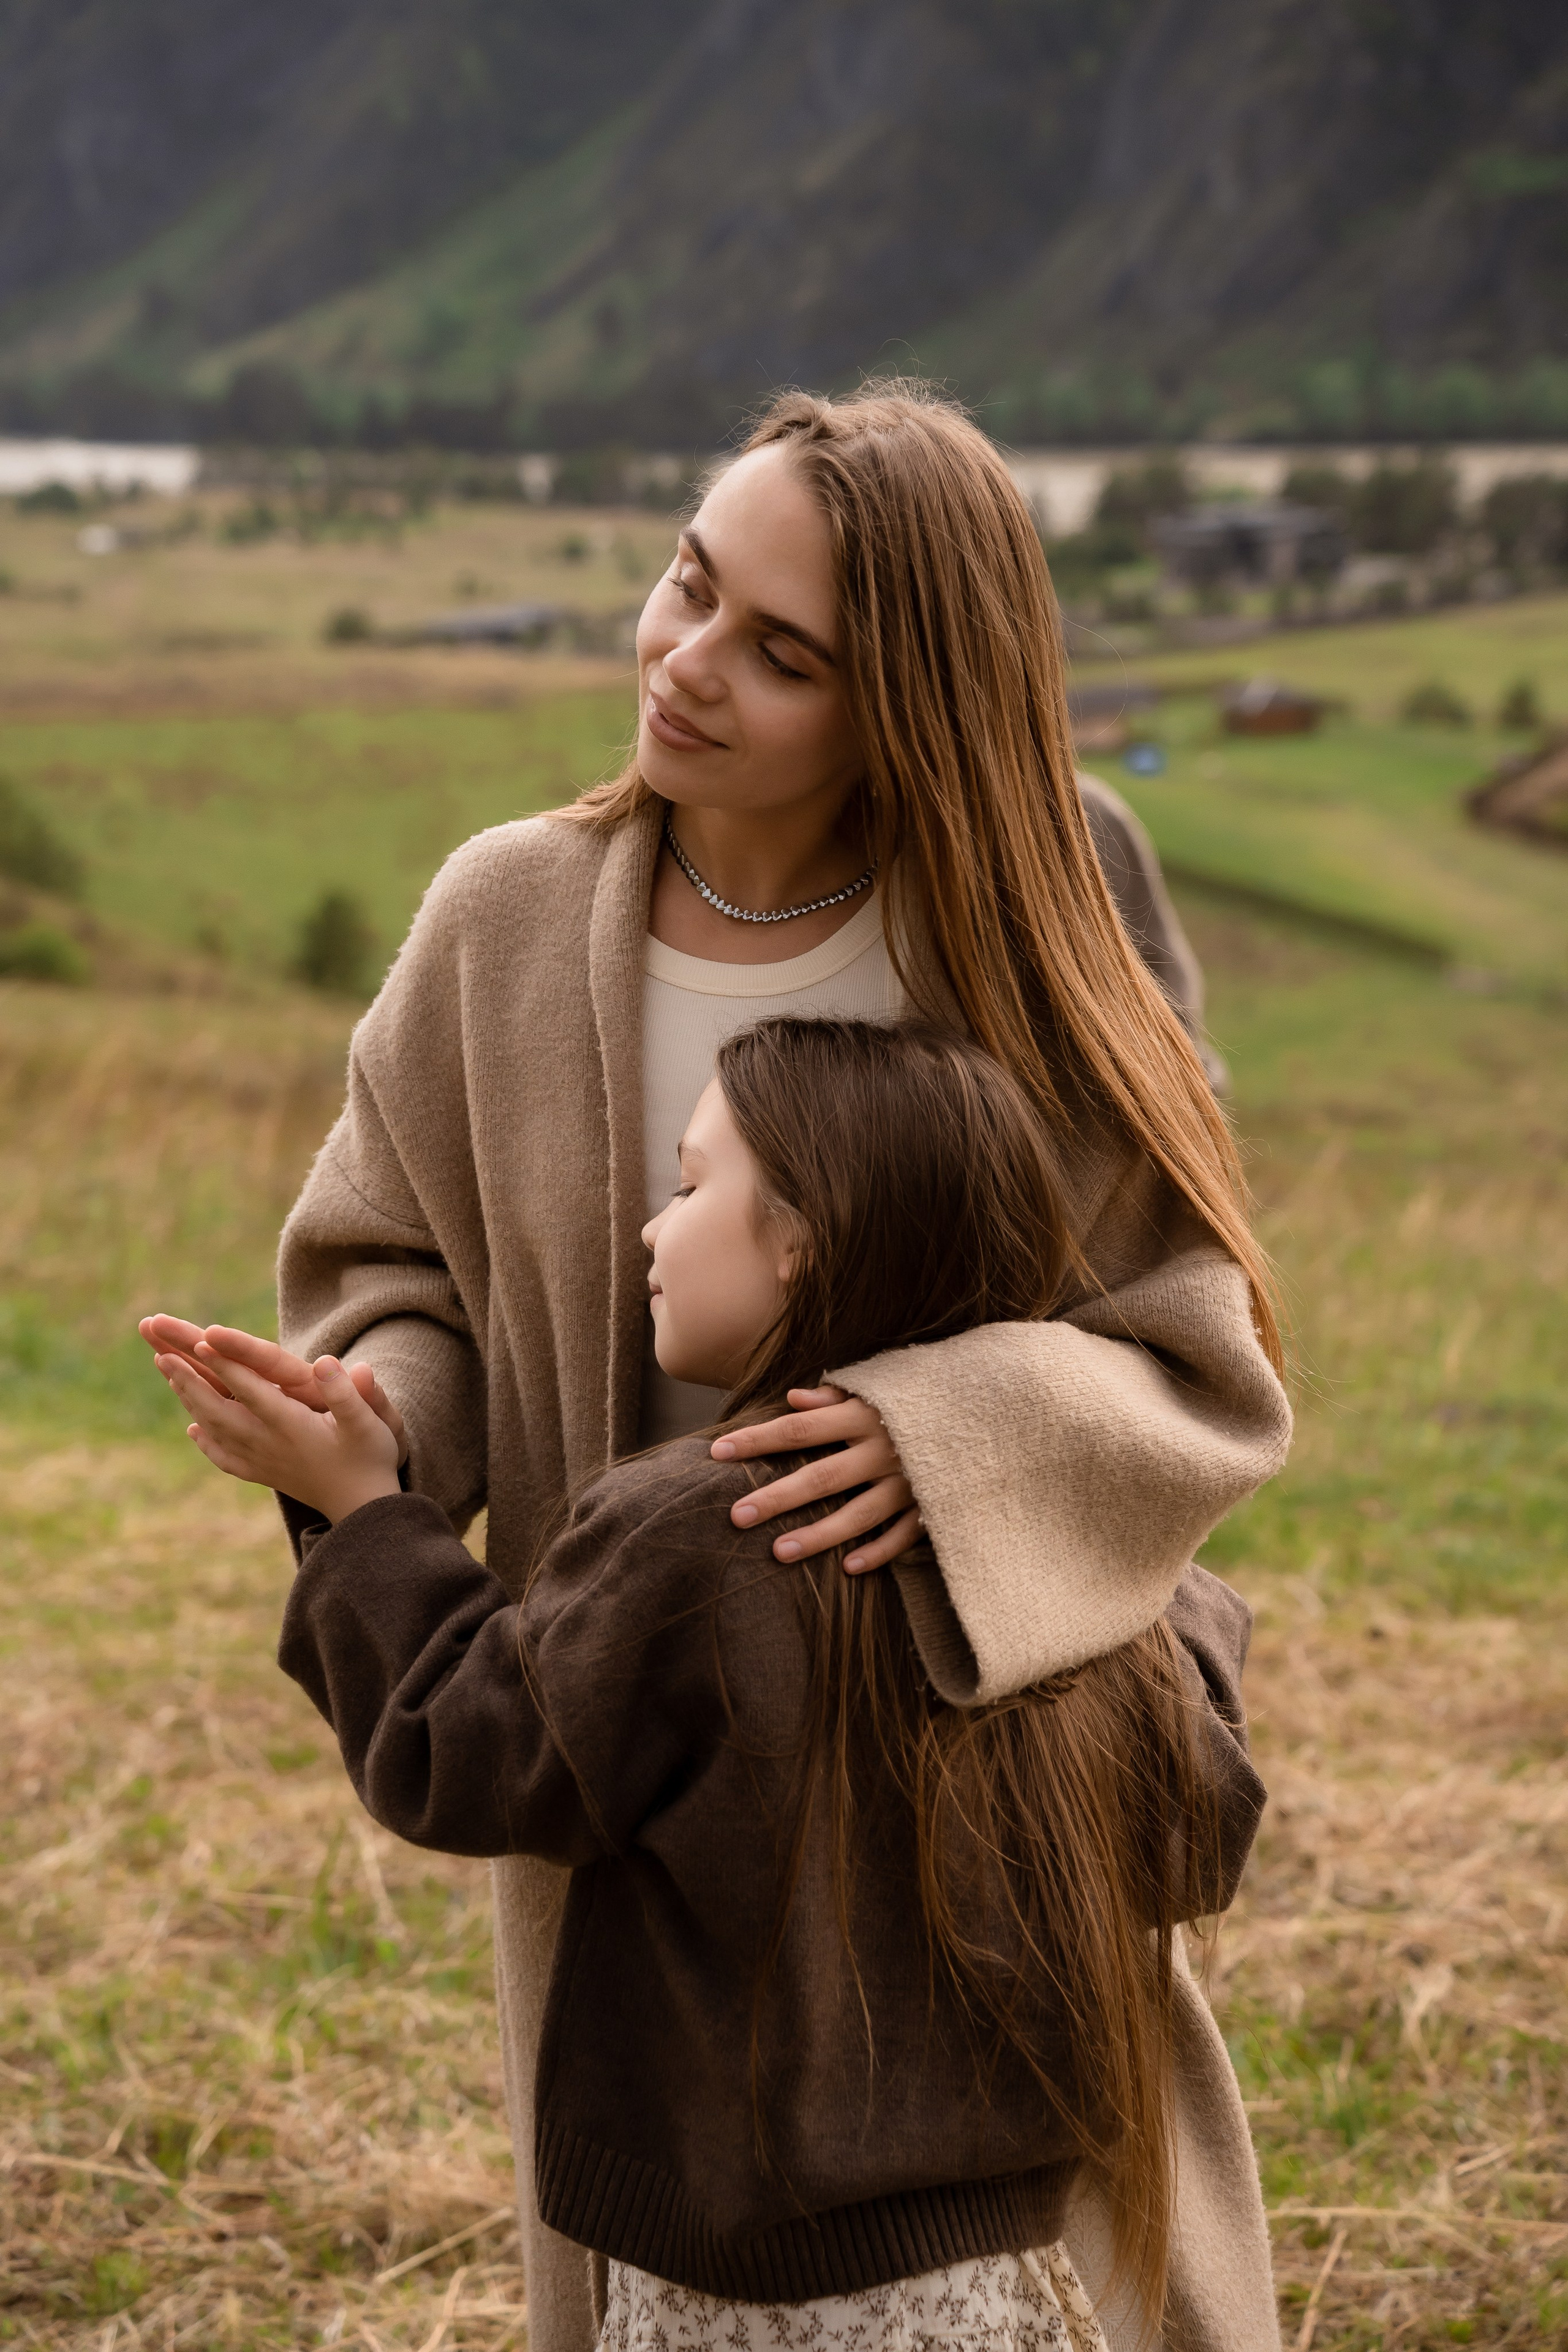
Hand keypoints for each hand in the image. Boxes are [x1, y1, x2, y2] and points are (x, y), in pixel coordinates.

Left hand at [138, 1315, 407, 1464]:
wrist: (366, 1513)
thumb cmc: (370, 1459)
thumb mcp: (368, 1423)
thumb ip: (347, 1394)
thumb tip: (327, 1362)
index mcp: (293, 1427)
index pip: (251, 1389)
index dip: (226, 1364)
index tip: (199, 1340)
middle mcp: (269, 1444)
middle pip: (219, 1409)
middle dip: (190, 1380)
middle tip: (161, 1353)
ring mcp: (263, 1462)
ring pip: (215, 1430)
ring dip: (190, 1401)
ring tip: (169, 1374)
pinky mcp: (265, 1474)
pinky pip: (225, 1458)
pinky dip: (206, 1442)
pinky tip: (195, 1430)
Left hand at [711, 1385, 921, 1572]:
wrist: (994, 1407)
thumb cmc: (926, 1393)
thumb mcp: (884, 1384)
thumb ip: (838, 1394)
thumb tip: (793, 1397)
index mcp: (864, 1416)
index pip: (800, 1428)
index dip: (758, 1439)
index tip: (718, 1451)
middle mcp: (882, 1450)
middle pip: (821, 1476)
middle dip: (776, 1497)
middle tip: (735, 1516)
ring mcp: (909, 1481)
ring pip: (857, 1515)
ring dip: (818, 1535)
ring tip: (777, 1553)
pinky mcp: (933, 1504)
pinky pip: (903, 1534)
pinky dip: (879, 1552)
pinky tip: (849, 1569)